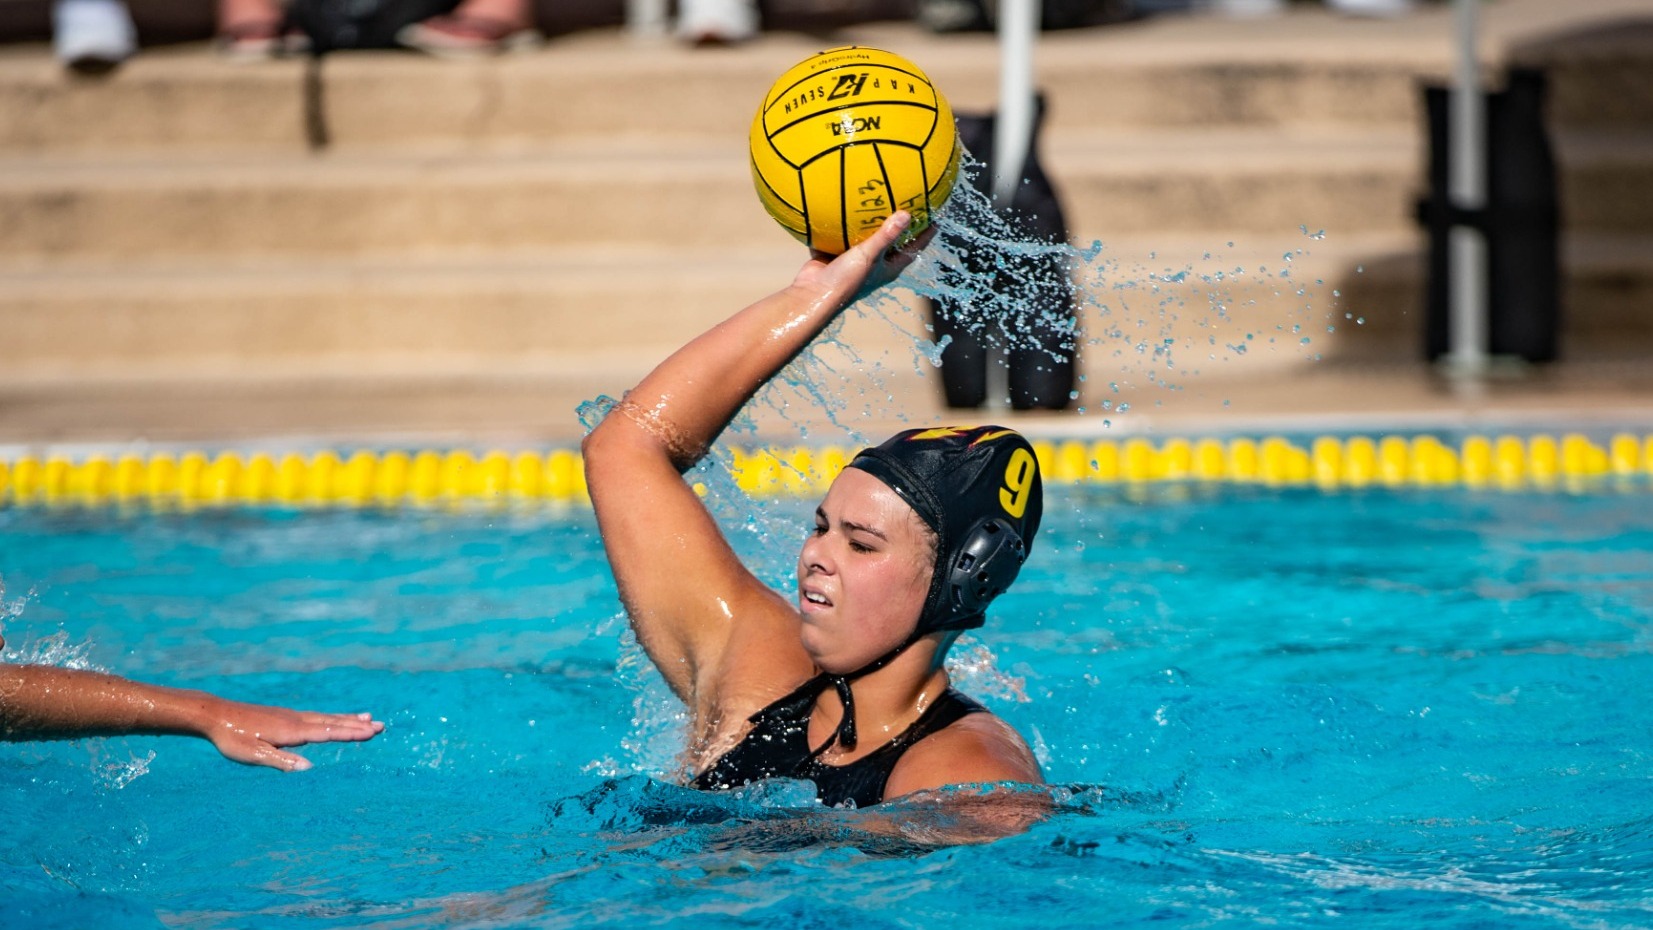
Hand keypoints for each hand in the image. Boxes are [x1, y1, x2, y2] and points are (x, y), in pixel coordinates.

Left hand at [201, 698, 383, 771]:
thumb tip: (310, 768)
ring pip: (326, 717)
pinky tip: (333, 719)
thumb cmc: (233, 738)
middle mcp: (296, 720)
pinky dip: (332, 717)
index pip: (327, 732)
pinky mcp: (285, 716)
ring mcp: (291, 716)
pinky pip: (316, 716)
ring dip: (348, 719)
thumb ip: (282, 761)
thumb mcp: (255, 754)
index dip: (350, 733)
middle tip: (381, 725)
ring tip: (367, 716)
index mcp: (292, 731)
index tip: (372, 732)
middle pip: (332, 722)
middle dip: (357, 725)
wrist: (216, 714)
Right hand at [789, 211, 932, 304]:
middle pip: (892, 239)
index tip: (935, 214)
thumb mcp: (869, 256)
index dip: (926, 232)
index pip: (914, 248)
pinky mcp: (835, 254)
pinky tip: (840, 201)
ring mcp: (854, 258)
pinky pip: (839, 234)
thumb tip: (906, 214)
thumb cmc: (846, 281)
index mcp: (888, 267)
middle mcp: (874, 263)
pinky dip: (840, 221)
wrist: (812, 295)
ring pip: (864, 235)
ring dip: (868, 219)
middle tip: (905, 197)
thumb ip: (886, 235)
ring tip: (873, 195)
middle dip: (898, 221)